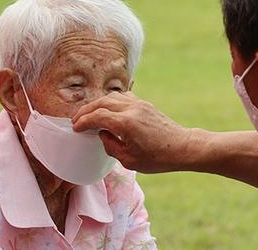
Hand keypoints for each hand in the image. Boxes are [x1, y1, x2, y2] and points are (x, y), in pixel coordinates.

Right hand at [72, 91, 191, 172]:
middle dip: (86, 111)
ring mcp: (139, 104)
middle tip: (76, 120)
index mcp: (126, 123)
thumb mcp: (129, 161)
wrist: (181, 147)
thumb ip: (111, 146)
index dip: (83, 122)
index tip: (75, 128)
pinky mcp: (145, 104)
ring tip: (89, 114)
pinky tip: (107, 109)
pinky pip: (123, 97)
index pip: (97, 116)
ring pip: (111, 97)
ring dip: (97, 104)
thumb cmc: (158, 158)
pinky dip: (111, 101)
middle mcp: (132, 109)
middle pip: (101, 103)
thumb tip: (102, 135)